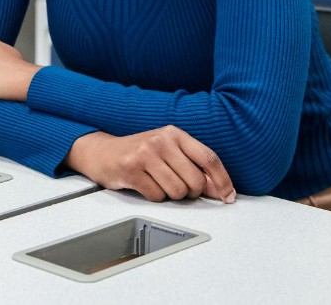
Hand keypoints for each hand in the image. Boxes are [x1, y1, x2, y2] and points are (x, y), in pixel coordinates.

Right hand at [66, 128, 235, 203]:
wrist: (102, 152)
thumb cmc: (139, 153)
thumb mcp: (168, 151)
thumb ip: (193, 166)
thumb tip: (219, 189)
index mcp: (175, 133)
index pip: (209, 158)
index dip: (222, 180)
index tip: (228, 195)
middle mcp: (161, 140)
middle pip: (195, 180)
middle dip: (191, 192)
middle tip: (179, 187)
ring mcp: (145, 153)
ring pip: (178, 191)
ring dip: (172, 195)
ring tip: (159, 184)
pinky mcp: (131, 169)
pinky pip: (157, 196)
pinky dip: (154, 197)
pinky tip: (145, 185)